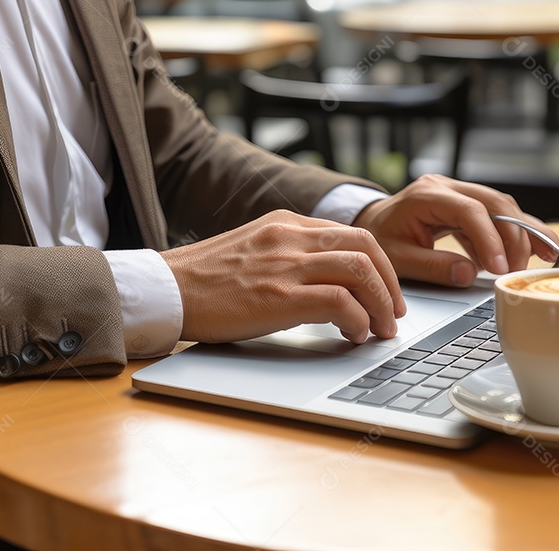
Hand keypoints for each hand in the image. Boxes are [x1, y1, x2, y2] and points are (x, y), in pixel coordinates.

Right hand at [162, 210, 405, 343]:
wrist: (165, 289)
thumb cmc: (203, 280)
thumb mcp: (252, 249)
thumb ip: (286, 253)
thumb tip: (325, 280)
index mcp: (285, 223)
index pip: (351, 234)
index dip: (379, 265)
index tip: (384, 291)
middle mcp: (290, 236)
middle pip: (366, 247)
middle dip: (390, 283)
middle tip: (393, 313)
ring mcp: (285, 264)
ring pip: (360, 271)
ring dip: (381, 304)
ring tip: (380, 329)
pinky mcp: (279, 296)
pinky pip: (339, 301)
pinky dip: (357, 320)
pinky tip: (352, 335)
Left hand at [351, 174, 558, 286]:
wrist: (371, 223)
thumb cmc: (381, 238)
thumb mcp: (397, 258)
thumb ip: (431, 266)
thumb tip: (468, 274)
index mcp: (426, 195)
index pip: (470, 211)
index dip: (490, 239)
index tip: (500, 267)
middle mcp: (446, 186)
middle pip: (494, 203)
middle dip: (514, 236)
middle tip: (520, 270)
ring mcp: (458, 191)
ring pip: (502, 206)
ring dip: (522, 233)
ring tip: (542, 260)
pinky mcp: (466, 203)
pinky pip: (497, 215)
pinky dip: (514, 234)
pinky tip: (534, 251)